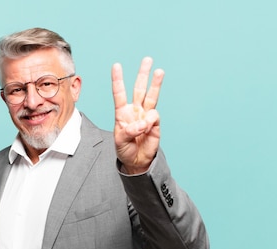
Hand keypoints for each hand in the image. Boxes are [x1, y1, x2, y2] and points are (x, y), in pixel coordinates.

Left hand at [111, 57, 163, 173]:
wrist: (137, 161)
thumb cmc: (125, 149)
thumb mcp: (120, 141)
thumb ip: (129, 131)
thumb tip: (143, 122)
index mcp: (122, 112)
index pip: (119, 93)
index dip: (118, 79)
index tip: (116, 65)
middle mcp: (135, 111)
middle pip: (139, 89)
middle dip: (143, 74)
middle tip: (147, 59)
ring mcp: (146, 116)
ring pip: (151, 96)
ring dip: (155, 83)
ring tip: (159, 71)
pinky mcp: (155, 123)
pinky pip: (154, 116)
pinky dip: (150, 121)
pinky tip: (147, 128)